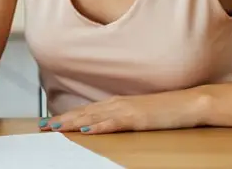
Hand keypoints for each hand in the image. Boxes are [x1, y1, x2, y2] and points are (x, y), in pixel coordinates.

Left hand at [41, 90, 206, 134]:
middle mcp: (117, 104)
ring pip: (92, 116)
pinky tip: (85, 130)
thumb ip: (122, 118)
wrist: (189, 102)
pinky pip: (114, 122)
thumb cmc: (167, 111)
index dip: (66, 116)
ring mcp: (126, 109)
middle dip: (61, 119)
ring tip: (53, 127)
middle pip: (83, 112)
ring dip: (71, 121)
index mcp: (117, 103)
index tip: (48, 122)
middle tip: (42, 126)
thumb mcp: (139, 115)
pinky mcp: (137, 117)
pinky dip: (98, 126)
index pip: (86, 110)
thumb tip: (104, 125)